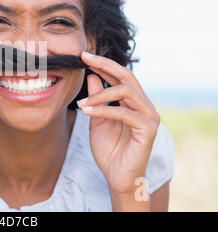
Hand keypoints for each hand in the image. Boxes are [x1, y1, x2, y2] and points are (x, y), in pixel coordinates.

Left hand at [77, 51, 160, 195]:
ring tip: (82, 103)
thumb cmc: (108, 149)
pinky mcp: (148, 129)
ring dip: (100, 95)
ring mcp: (149, 116)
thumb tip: (92, 76)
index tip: (83, 56)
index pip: (120, 76)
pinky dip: (103, 109)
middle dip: (105, 65)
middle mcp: (144, 105)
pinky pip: (124, 112)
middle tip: (84, 58)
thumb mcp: (97, 119)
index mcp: (132, 102)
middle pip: (127, 76)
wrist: (116, 176)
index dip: (103, 64)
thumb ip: (97, 99)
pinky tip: (87, 111)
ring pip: (126, 91)